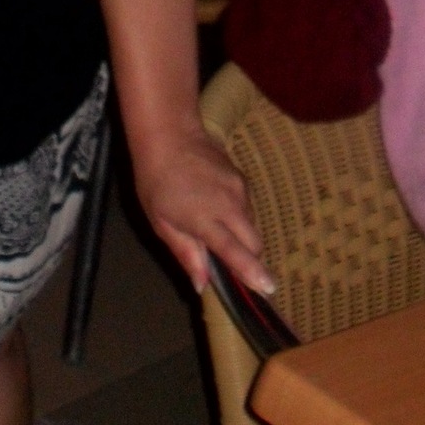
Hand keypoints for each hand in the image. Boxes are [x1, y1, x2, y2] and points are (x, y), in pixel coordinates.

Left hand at [132, 125, 274, 298]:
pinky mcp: (242, 179)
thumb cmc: (157, 182)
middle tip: (233, 264)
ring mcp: (239, 189)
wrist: (169, 136)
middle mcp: (229, 204)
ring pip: (252, 224)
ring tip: (215, 228)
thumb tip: (202, 285)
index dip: (252, 272)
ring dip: (242, 236)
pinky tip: (217, 208)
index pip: (235, 252)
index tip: (268, 289)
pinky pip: (247, 207)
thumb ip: (186, 253)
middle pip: (255, 242)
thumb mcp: (162, 223)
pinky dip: (238, 217)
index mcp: (205, 218)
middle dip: (250, 258)